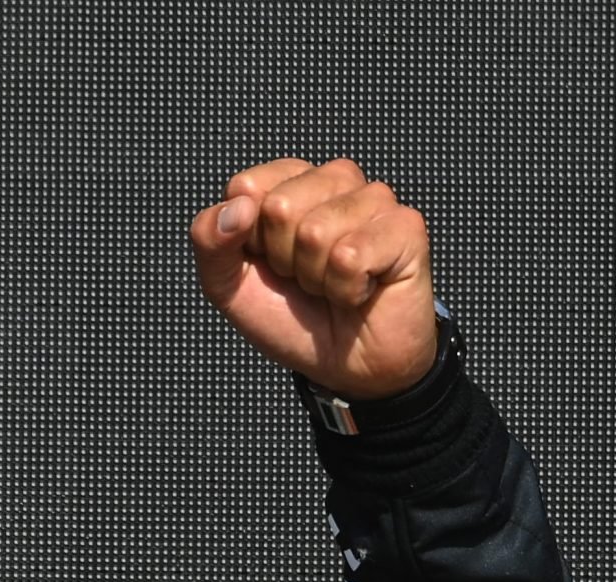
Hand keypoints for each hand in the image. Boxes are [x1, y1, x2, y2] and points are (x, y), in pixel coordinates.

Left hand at [190, 156, 438, 399]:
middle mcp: (334, 180)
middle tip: (306, 280)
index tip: (269, 263)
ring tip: (333, 286)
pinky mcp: (405, 226)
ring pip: (316, 232)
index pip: (246, 186)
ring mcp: (374, 199)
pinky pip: (350, 257)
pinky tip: (361, 291)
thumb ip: (209, 241)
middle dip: (284, 260)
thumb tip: (236, 206)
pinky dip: (346, 290)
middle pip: (280, 206)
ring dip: (316, 278)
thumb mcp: (229, 286)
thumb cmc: (292, 319)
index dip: (248, 240)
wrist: (346, 367)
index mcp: (289, 183)